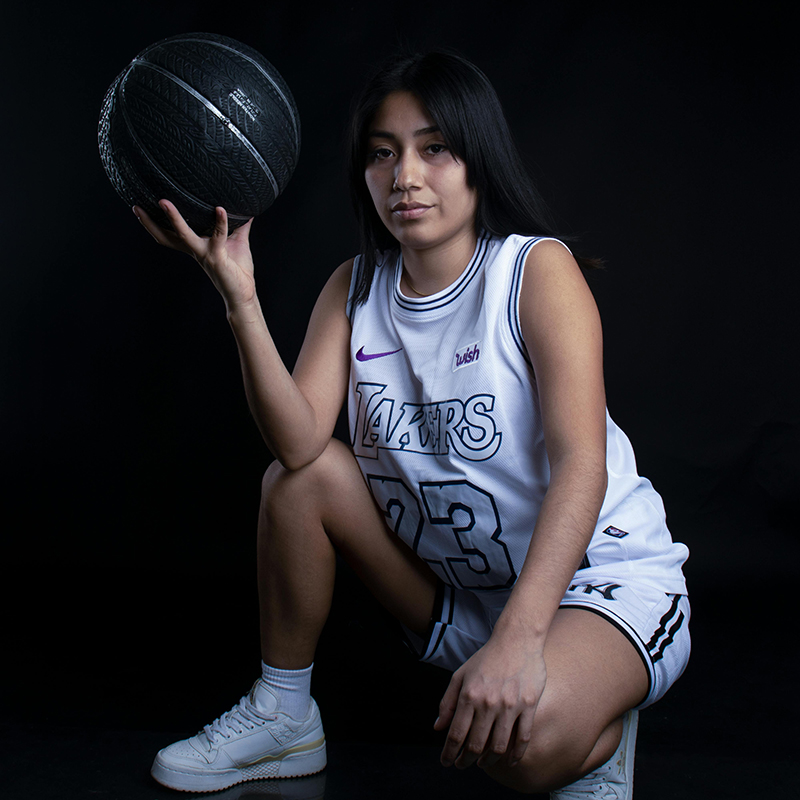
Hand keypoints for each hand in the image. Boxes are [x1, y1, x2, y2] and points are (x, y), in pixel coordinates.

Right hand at [133, 200, 255, 309]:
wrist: (244, 294)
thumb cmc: (238, 269)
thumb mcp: (237, 241)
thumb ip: (239, 224)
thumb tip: (247, 206)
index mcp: (195, 246)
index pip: (169, 234)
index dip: (153, 223)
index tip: (139, 208)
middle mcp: (195, 250)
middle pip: (165, 236)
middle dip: (149, 223)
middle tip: (136, 207)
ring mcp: (203, 254)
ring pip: (183, 234)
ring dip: (174, 219)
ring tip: (164, 202)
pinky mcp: (217, 258)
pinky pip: (217, 237)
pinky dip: (220, 222)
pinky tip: (220, 209)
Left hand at [434, 631, 546, 769]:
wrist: (516, 640)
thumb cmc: (486, 658)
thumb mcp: (460, 675)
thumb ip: (448, 702)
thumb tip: (438, 727)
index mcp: (469, 695)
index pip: (456, 734)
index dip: (449, 753)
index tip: (446, 762)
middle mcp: (488, 702)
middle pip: (476, 744)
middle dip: (466, 760)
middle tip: (462, 765)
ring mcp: (510, 705)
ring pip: (499, 746)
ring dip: (489, 761)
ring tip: (482, 763)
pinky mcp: (529, 705)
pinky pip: (523, 738)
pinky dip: (515, 755)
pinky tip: (509, 761)